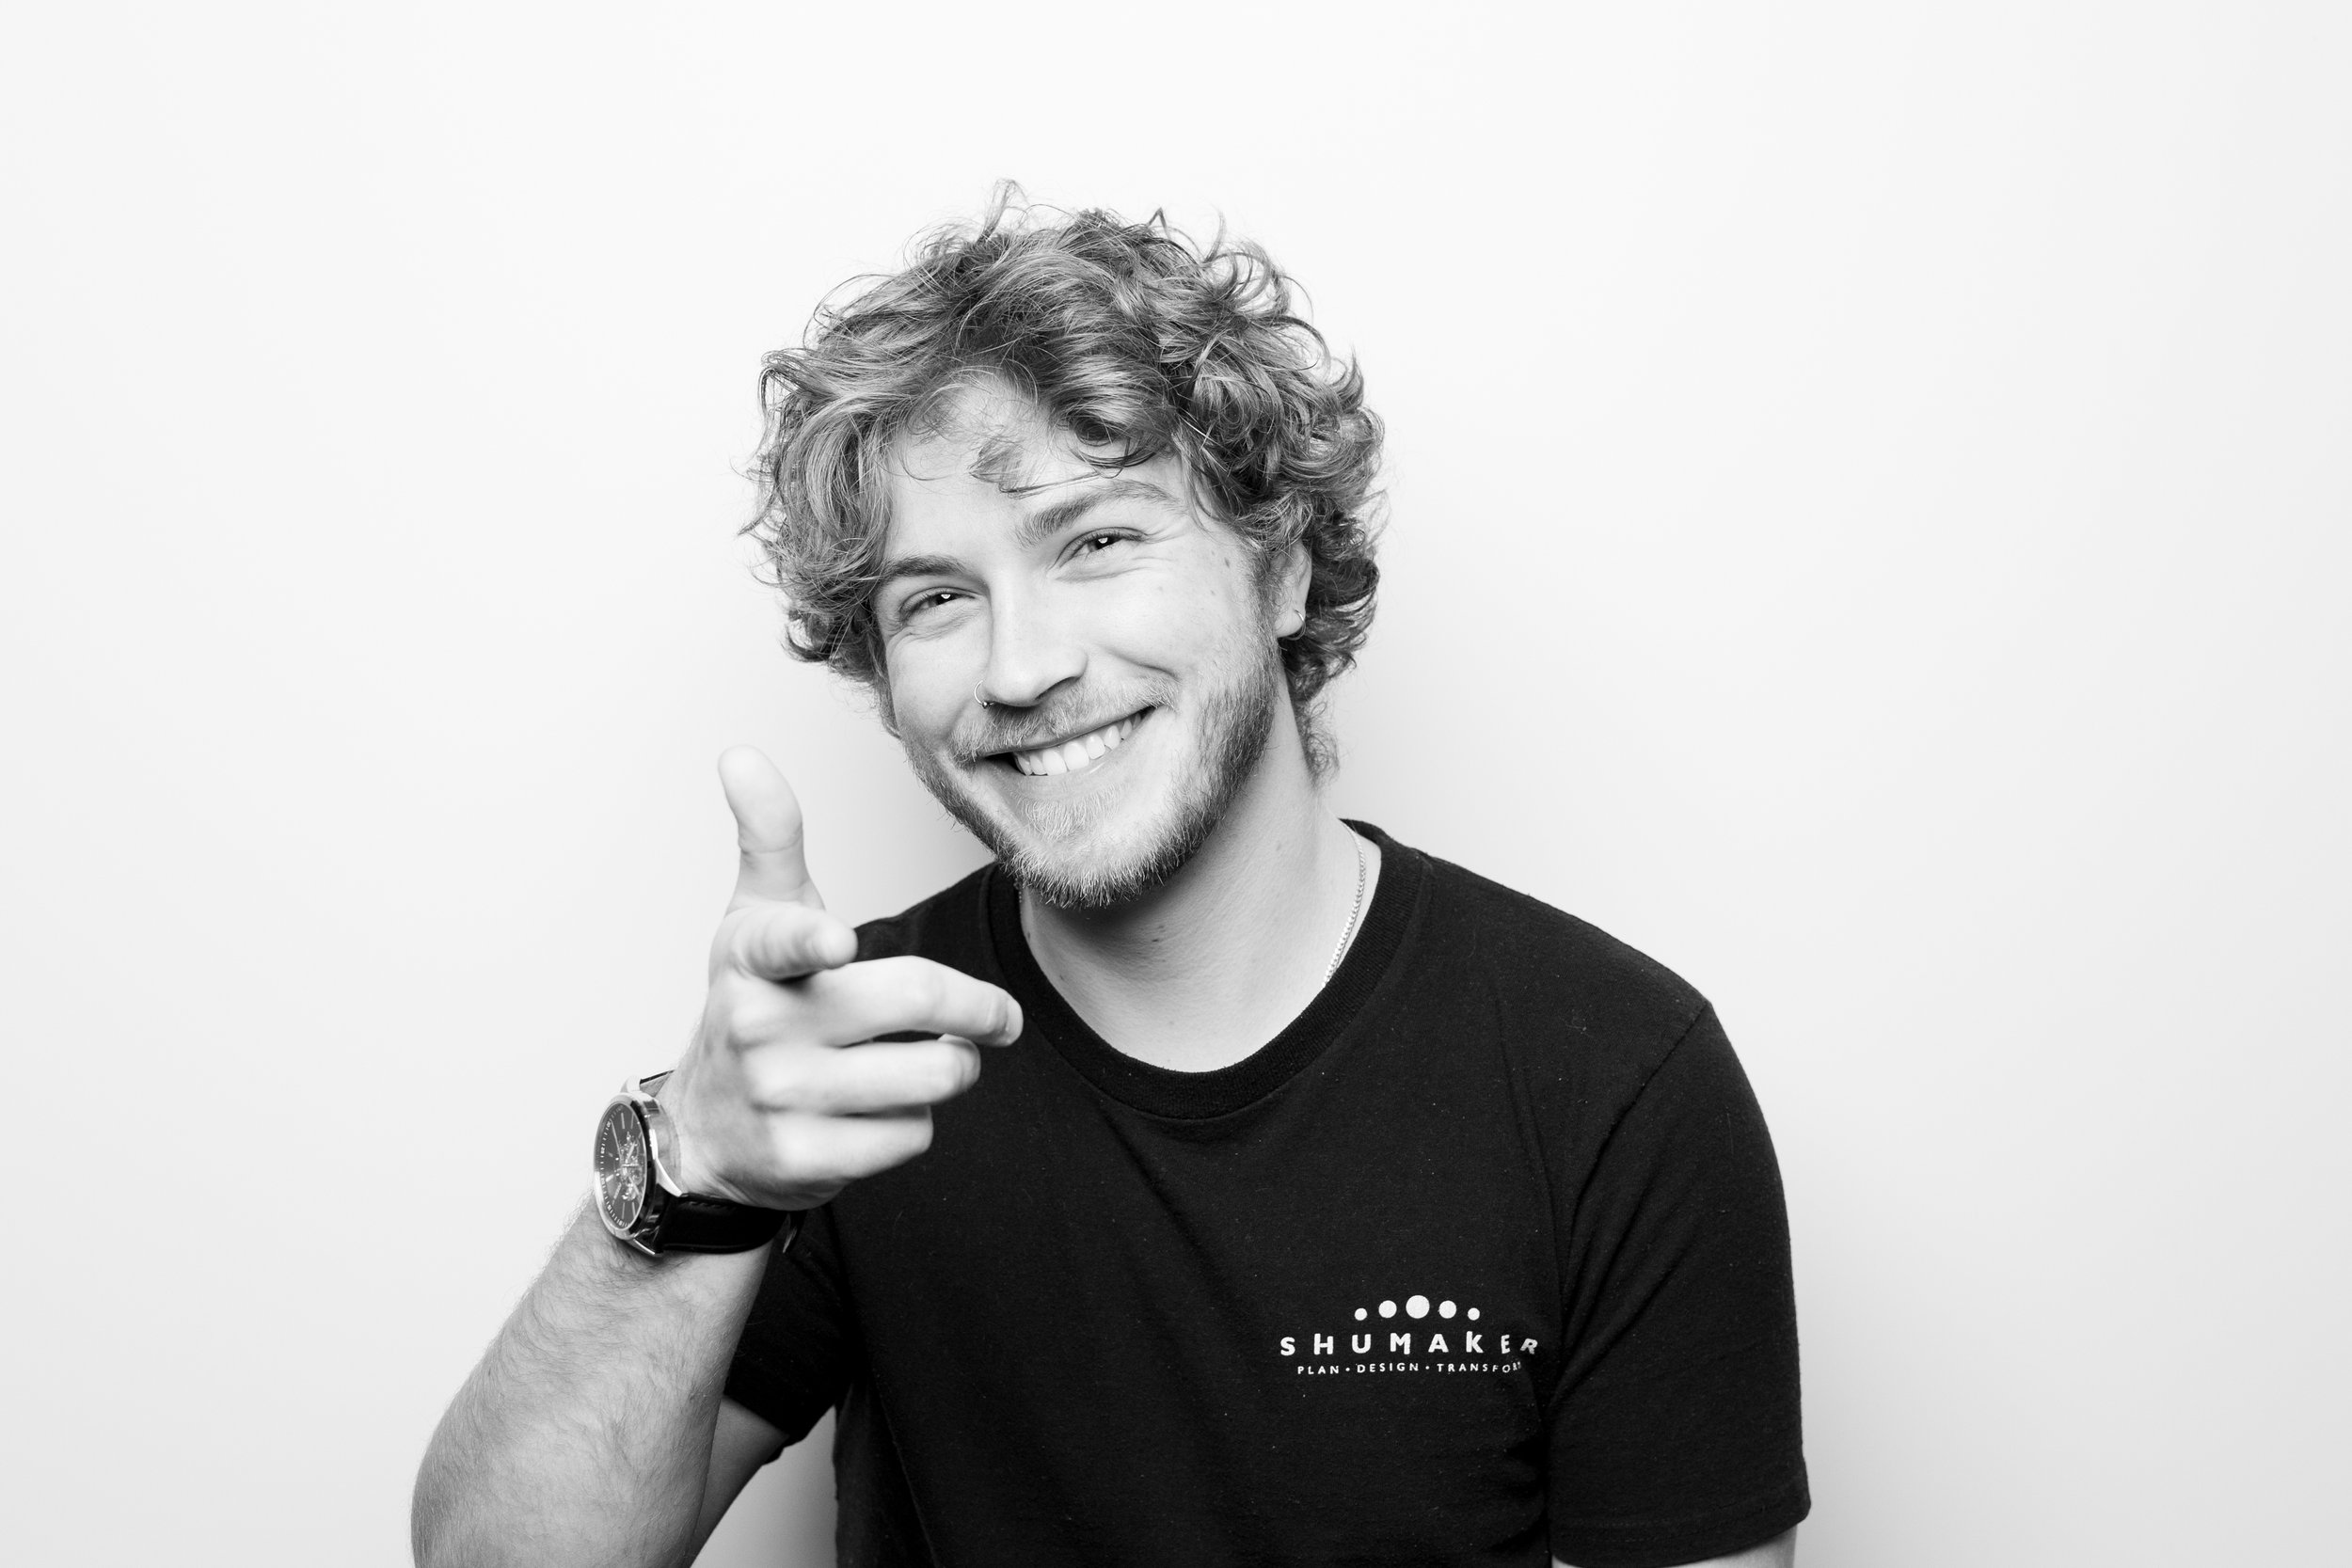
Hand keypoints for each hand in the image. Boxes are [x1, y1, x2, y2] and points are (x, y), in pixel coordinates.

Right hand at [654, 746, 1021, 1209]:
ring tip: (930, 1063)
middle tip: (999, 1019)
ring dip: (952, 1071)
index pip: (781, 942)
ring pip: (927, 1077)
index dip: (811, 941)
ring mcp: (777, 1097)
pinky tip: (882, 1112)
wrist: (708, 1133)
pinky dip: (917, 1123)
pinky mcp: (802, 1160)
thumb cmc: (754, 1007)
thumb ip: (769, 837)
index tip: (836, 941)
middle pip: (909, 1002)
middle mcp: (759, 1026)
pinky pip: (910, 1136)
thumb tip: (740, 754)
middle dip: (978, 1010)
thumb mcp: (755, 921)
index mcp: (752, 958)